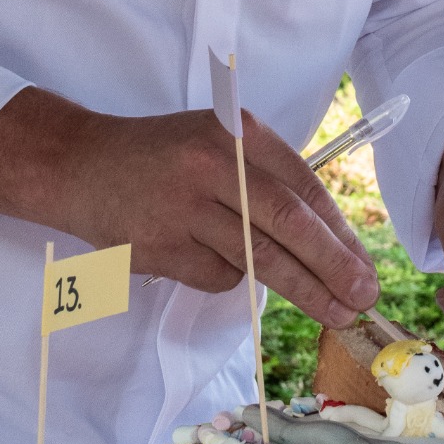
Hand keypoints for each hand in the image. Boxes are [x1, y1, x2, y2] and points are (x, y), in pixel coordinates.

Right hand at [0, 87, 378, 327]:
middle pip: (286, 222)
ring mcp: (184, 208)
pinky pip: (218, 276)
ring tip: (337, 312)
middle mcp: (212, 164)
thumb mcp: (216, 140)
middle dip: (333, 264)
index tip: (364, 261)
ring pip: (258, 259)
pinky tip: (219, 265)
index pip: (301, 184)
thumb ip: (264, 176)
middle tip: (365, 295)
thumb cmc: (161, 155)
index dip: (337, 229)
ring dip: (304, 290)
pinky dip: (232, 279)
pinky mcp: (160, 247)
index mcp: (235, 131)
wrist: (78, 165)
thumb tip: (329, 239)